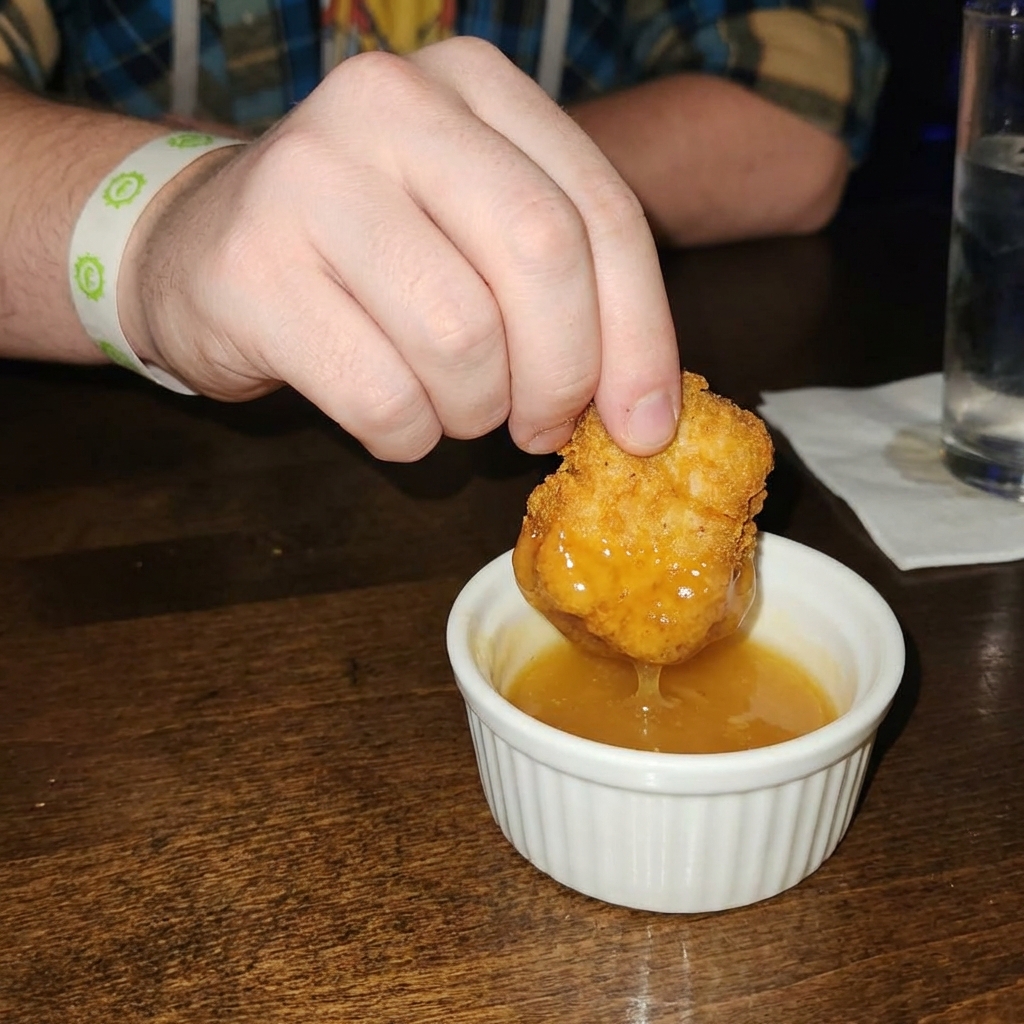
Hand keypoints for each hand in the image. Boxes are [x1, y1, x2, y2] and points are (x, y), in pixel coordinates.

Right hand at [122, 37, 680, 460]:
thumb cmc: (370, 251)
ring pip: (461, 339)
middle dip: (562, 376)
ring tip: (452, 406)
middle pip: (542, 257)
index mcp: (473, 83)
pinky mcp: (249, 270)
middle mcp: (389, 103)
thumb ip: (568, 290)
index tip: (643, 425)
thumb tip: (644, 415)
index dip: (640, 336)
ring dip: (474, 411)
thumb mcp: (477, 232)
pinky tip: (394, 419)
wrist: (200, 243)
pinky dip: (407, 436)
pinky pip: (382, 397)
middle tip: (542, 427)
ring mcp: (307, 178)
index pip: (602, 212)